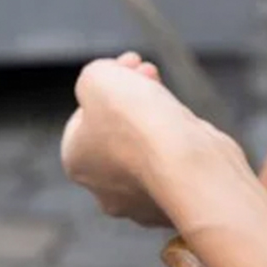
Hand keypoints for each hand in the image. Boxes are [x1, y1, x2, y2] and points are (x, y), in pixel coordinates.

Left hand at [61, 52, 242, 226]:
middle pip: (117, 133)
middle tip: (151, 71)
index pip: (86, 116)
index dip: (110, 83)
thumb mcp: (99, 77)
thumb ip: (95, 76)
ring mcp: (144, 203)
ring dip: (157, 120)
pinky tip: (190, 132)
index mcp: (77, 164)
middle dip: (134, 99)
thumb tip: (108, 81)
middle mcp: (106, 191)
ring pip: (148, 152)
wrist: (190, 164)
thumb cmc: (139, 124)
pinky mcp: (179, 204)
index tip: (134, 61)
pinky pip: (175, 168)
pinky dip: (181, 147)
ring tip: (172, 99)